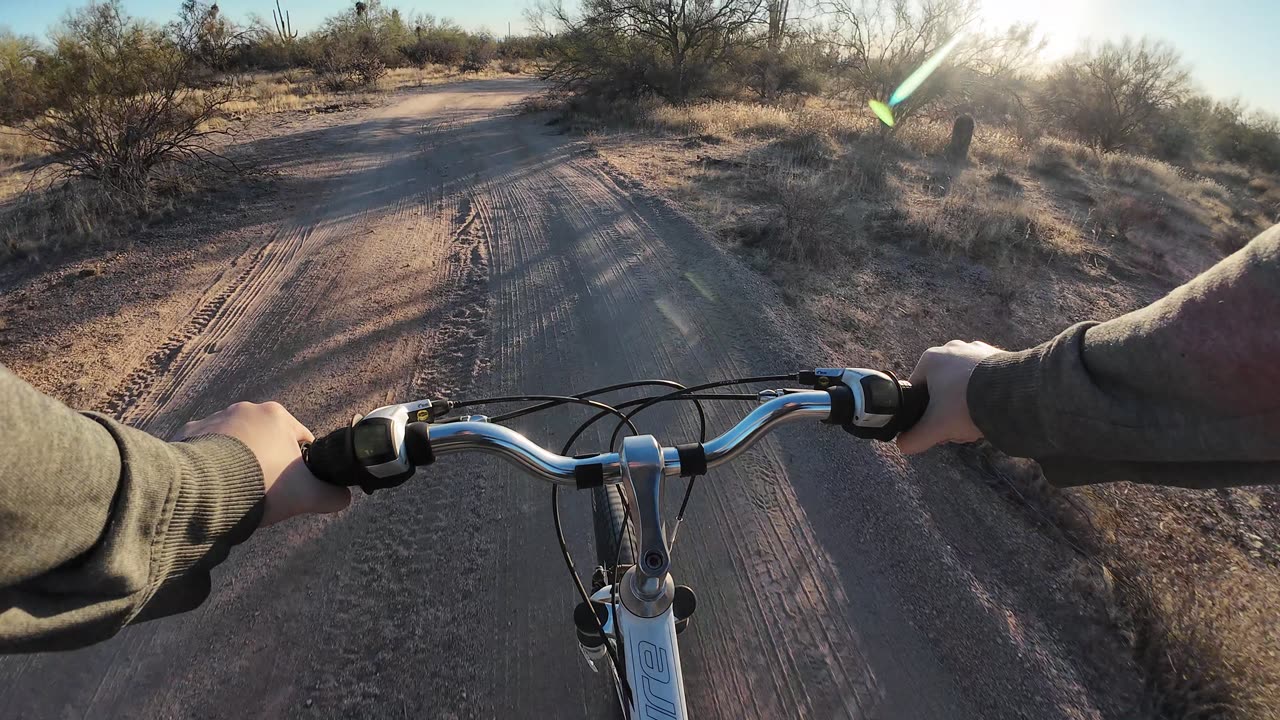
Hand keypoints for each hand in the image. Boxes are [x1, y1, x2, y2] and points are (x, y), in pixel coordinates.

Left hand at [176, 401, 350, 525]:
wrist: (205, 491)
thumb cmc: (261, 486)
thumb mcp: (306, 496)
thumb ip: (332, 496)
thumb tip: (343, 498)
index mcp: (278, 416)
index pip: (300, 438)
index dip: (301, 464)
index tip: (293, 485)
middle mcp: (246, 409)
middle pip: (266, 438)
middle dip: (267, 459)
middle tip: (265, 489)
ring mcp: (214, 418)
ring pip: (236, 441)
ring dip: (239, 458)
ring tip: (236, 487)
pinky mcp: (188, 433)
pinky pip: (206, 448)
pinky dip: (211, 462)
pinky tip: (212, 482)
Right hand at [896, 340, 1001, 454]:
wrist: (1012, 393)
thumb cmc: (967, 404)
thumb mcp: (935, 427)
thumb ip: (914, 438)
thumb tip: (904, 445)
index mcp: (930, 359)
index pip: (916, 390)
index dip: (923, 414)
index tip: (936, 428)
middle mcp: (951, 348)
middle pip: (941, 390)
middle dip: (948, 413)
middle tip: (958, 428)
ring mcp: (976, 350)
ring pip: (962, 385)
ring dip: (967, 406)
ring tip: (977, 421)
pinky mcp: (997, 356)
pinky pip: (983, 379)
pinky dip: (984, 395)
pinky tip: (992, 409)